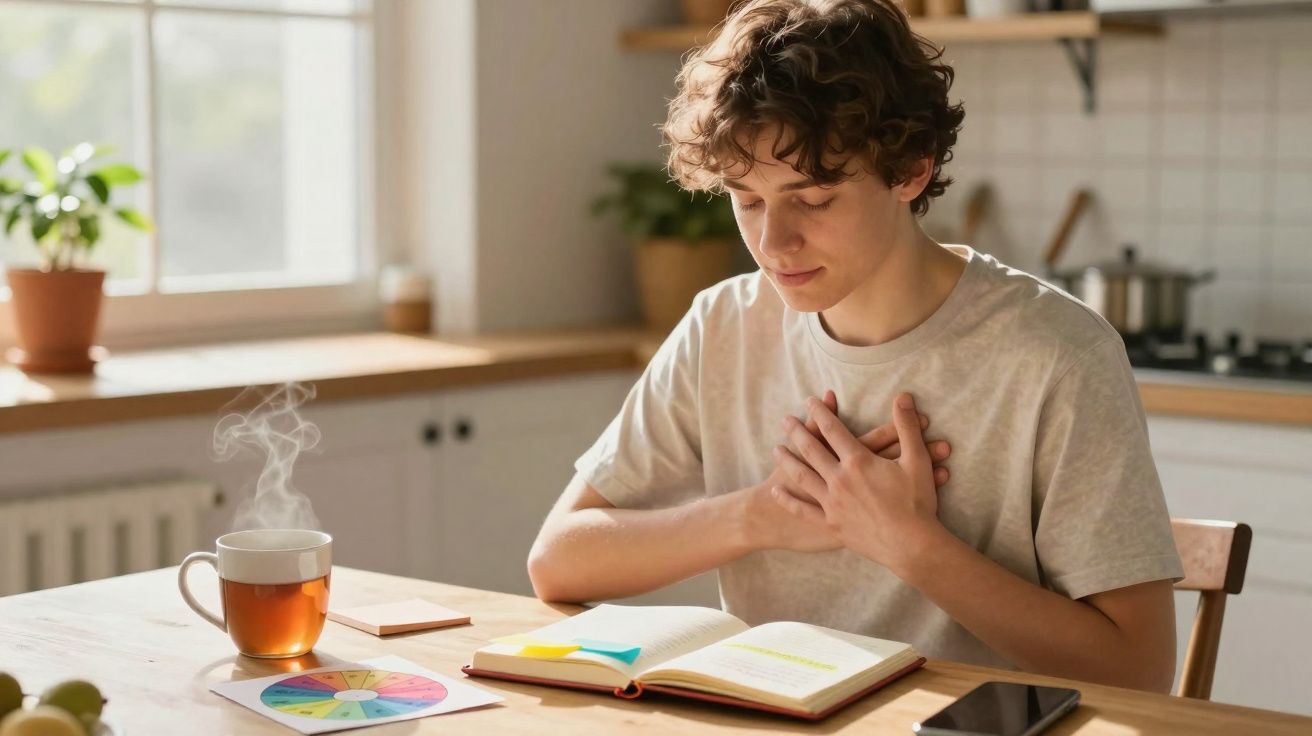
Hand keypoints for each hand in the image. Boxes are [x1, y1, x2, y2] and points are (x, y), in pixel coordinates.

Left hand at [772, 392, 943, 574]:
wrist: (911, 545)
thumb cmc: (917, 502)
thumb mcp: (917, 459)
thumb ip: (906, 426)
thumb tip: (903, 396)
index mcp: (857, 461)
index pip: (832, 429)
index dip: (820, 412)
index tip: (810, 400)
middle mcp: (839, 479)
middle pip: (811, 449)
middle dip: (797, 432)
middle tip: (785, 420)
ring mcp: (832, 503)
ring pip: (802, 476)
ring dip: (787, 461)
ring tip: (775, 449)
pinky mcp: (831, 524)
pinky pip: (803, 510)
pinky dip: (788, 500)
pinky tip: (776, 491)